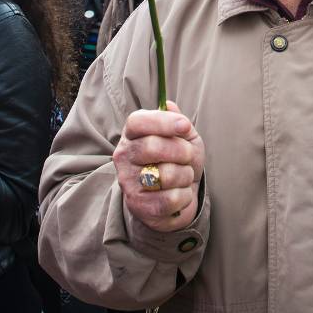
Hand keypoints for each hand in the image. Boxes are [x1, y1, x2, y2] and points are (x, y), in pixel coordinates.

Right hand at [114, 101, 204, 233]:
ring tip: (182, 177)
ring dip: (185, 175)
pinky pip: (170, 199)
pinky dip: (184, 197)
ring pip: (166, 175)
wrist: (178, 196)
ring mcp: (128, 182)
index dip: (163, 122)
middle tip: (188, 156)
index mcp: (132, 134)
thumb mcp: (183, 137)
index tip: (185, 126)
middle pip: (152, 147)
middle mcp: (124, 156)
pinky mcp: (138, 206)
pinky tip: (179, 194)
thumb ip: (178, 121)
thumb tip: (170, 106)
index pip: (137, 121)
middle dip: (182, 151)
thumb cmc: (178, 161)